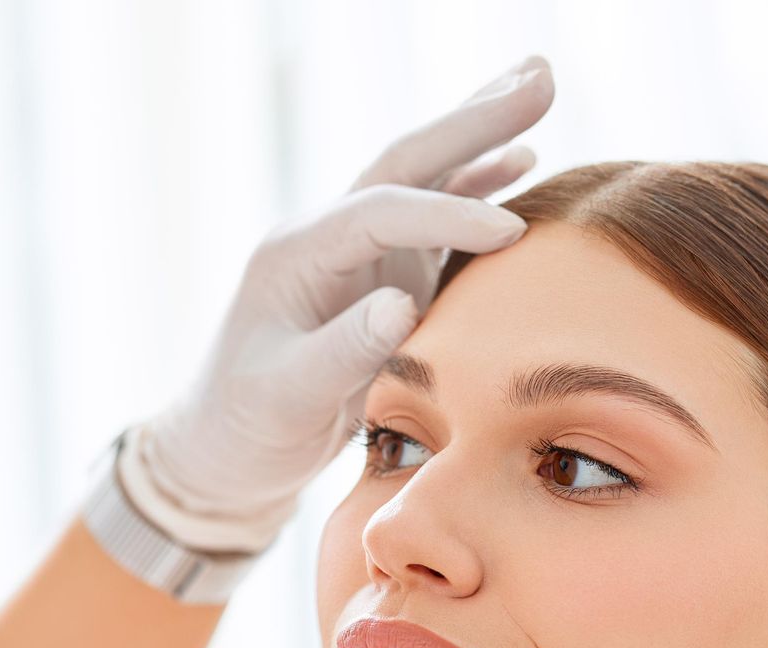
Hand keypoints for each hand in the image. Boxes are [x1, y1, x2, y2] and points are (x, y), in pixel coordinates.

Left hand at [115, 55, 553, 554]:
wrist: (227, 451)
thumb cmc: (247, 425)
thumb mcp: (288, 397)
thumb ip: (343, 352)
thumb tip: (402, 304)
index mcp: (296, 253)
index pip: (381, 211)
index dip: (446, 212)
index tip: (509, 229)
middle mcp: (327, 238)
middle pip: (406, 162)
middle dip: (473, 121)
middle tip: (541, 76)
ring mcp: (356, 254)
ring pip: (424, 177)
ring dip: (482, 134)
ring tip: (539, 86)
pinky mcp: (381, 277)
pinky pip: (435, 220)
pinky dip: (477, 186)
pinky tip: (523, 158)